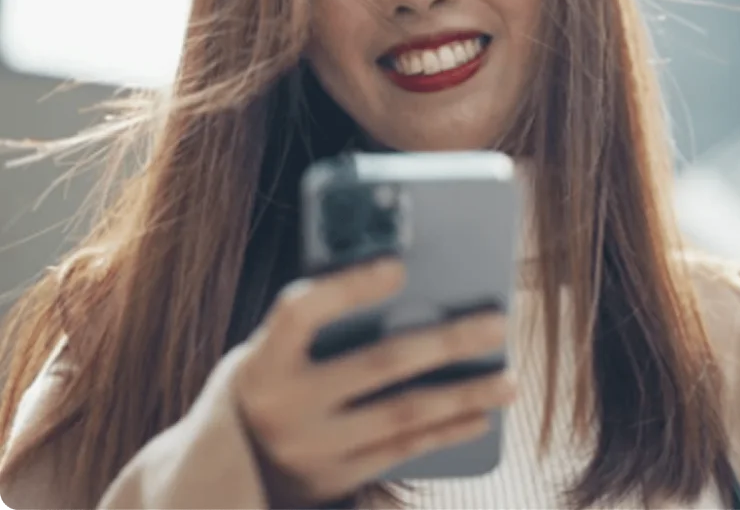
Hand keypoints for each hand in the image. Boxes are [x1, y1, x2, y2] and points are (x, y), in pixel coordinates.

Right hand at [232, 258, 515, 507]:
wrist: (223, 471)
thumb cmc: (270, 382)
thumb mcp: (274, 351)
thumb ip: (322, 325)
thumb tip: (408, 289)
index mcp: (262, 359)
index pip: (300, 313)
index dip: (348, 286)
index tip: (399, 265)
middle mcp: (285, 406)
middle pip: (378, 364)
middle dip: (445, 341)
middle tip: (497, 321)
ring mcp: (312, 449)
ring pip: (403, 414)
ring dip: (464, 394)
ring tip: (510, 378)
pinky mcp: (335, 479)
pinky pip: (403, 451)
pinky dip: (445, 431)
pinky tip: (480, 415)